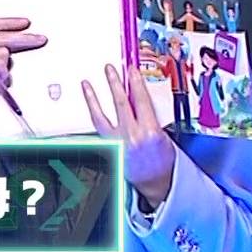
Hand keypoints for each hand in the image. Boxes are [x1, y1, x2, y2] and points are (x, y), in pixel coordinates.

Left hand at [82, 63, 174, 208]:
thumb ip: (150, 117)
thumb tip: (138, 99)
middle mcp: (131, 136)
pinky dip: (91, 115)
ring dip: (93, 97)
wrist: (155, 182)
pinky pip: (97, 128)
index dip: (136, 83)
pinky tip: (87, 106)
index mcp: (149, 132)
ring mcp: (117, 142)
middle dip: (114, 83)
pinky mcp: (108, 147)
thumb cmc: (163, 161)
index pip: (141, 100)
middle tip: (109, 69)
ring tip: (87, 84)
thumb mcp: (164, 136)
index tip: (131, 70)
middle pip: (120, 103)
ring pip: (101, 114)